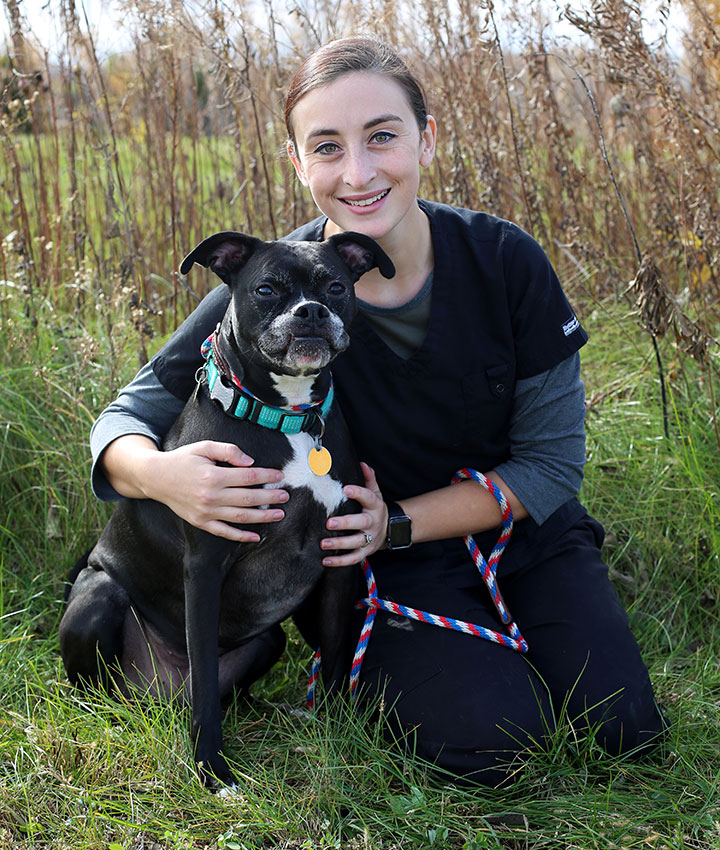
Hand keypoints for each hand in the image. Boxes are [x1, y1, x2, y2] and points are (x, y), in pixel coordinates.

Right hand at [139, 440, 287, 541]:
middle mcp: (211, 496)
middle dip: (270, 497)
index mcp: (214, 476)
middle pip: (248, 498)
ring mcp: (206, 512)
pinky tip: (255, 536)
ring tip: (279, 514)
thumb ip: (229, 451)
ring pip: (240, 516)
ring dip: (262, 517)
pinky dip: (240, 536)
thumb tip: (251, 462)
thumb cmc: (183, 459)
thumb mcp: (205, 447)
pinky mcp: (200, 522)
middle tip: (285, 496)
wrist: (156, 477)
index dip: (267, 476)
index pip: (249, 477)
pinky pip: (224, 532)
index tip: (280, 476)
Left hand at [321, 462, 387, 566]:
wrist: (390, 530)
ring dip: (339, 544)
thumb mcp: (375, 492)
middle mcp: (373, 522)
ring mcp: (370, 539)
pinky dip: (340, 561)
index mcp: (375, 505)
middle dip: (345, 523)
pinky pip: (354, 559)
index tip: (345, 488)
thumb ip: (368, 479)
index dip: (357, 493)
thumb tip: (362, 463)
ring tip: (323, 543)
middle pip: (361, 522)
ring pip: (356, 543)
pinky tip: (326, 560)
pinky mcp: (366, 552)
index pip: (367, 497)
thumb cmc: (375, 508)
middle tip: (329, 523)